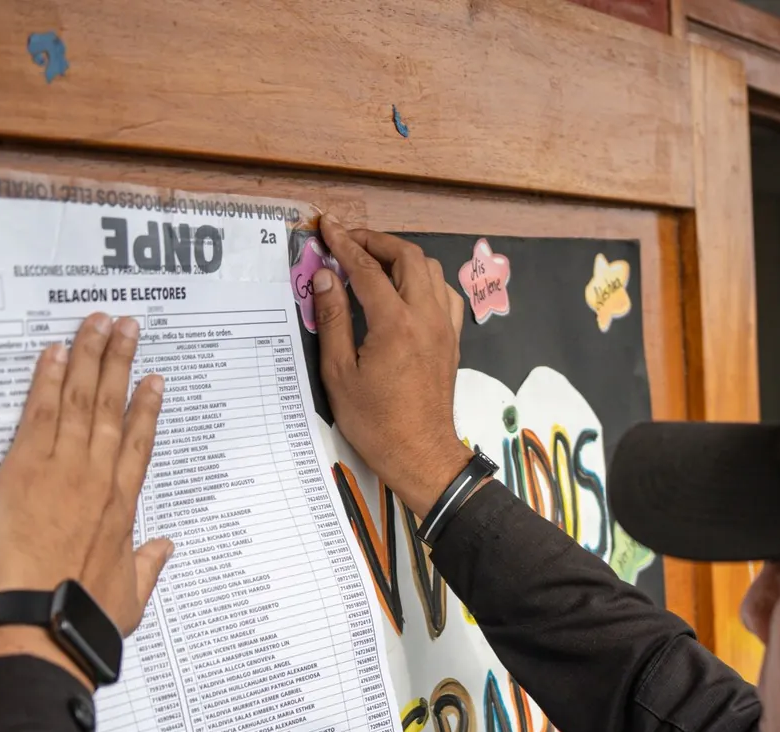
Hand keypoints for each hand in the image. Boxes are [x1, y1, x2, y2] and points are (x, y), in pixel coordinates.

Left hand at [0, 313, 171, 687]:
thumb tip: (164, 547)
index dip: (148, 407)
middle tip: (127, 326)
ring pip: (82, 400)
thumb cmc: (87, 616)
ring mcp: (63, 469)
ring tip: (97, 323)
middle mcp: (98, 479)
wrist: (44, 621)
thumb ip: (147, 566)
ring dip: (89, 357)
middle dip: (120, 362)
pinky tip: (55, 353)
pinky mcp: (24, 469)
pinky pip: (40, 414)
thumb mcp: (130, 596)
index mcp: (123, 506)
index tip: (154, 379)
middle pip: (113, 408)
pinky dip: (48, 381)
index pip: (140, 443)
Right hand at [314, 216, 469, 516]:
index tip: (326, 227)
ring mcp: (445, 328)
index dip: (344, 244)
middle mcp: (426, 318)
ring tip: (372, 259)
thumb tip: (327, 276)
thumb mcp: (339, 372)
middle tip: (348, 240)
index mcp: (395, 324)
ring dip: (401, 256)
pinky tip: (402, 288)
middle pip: (408, 257)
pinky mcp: (452, 340)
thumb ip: (333, 319)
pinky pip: (444, 293)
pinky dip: (423, 279)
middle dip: (376, 241)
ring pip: (430, 270)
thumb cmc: (376, 423)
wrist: (421, 454)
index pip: (367, 269)